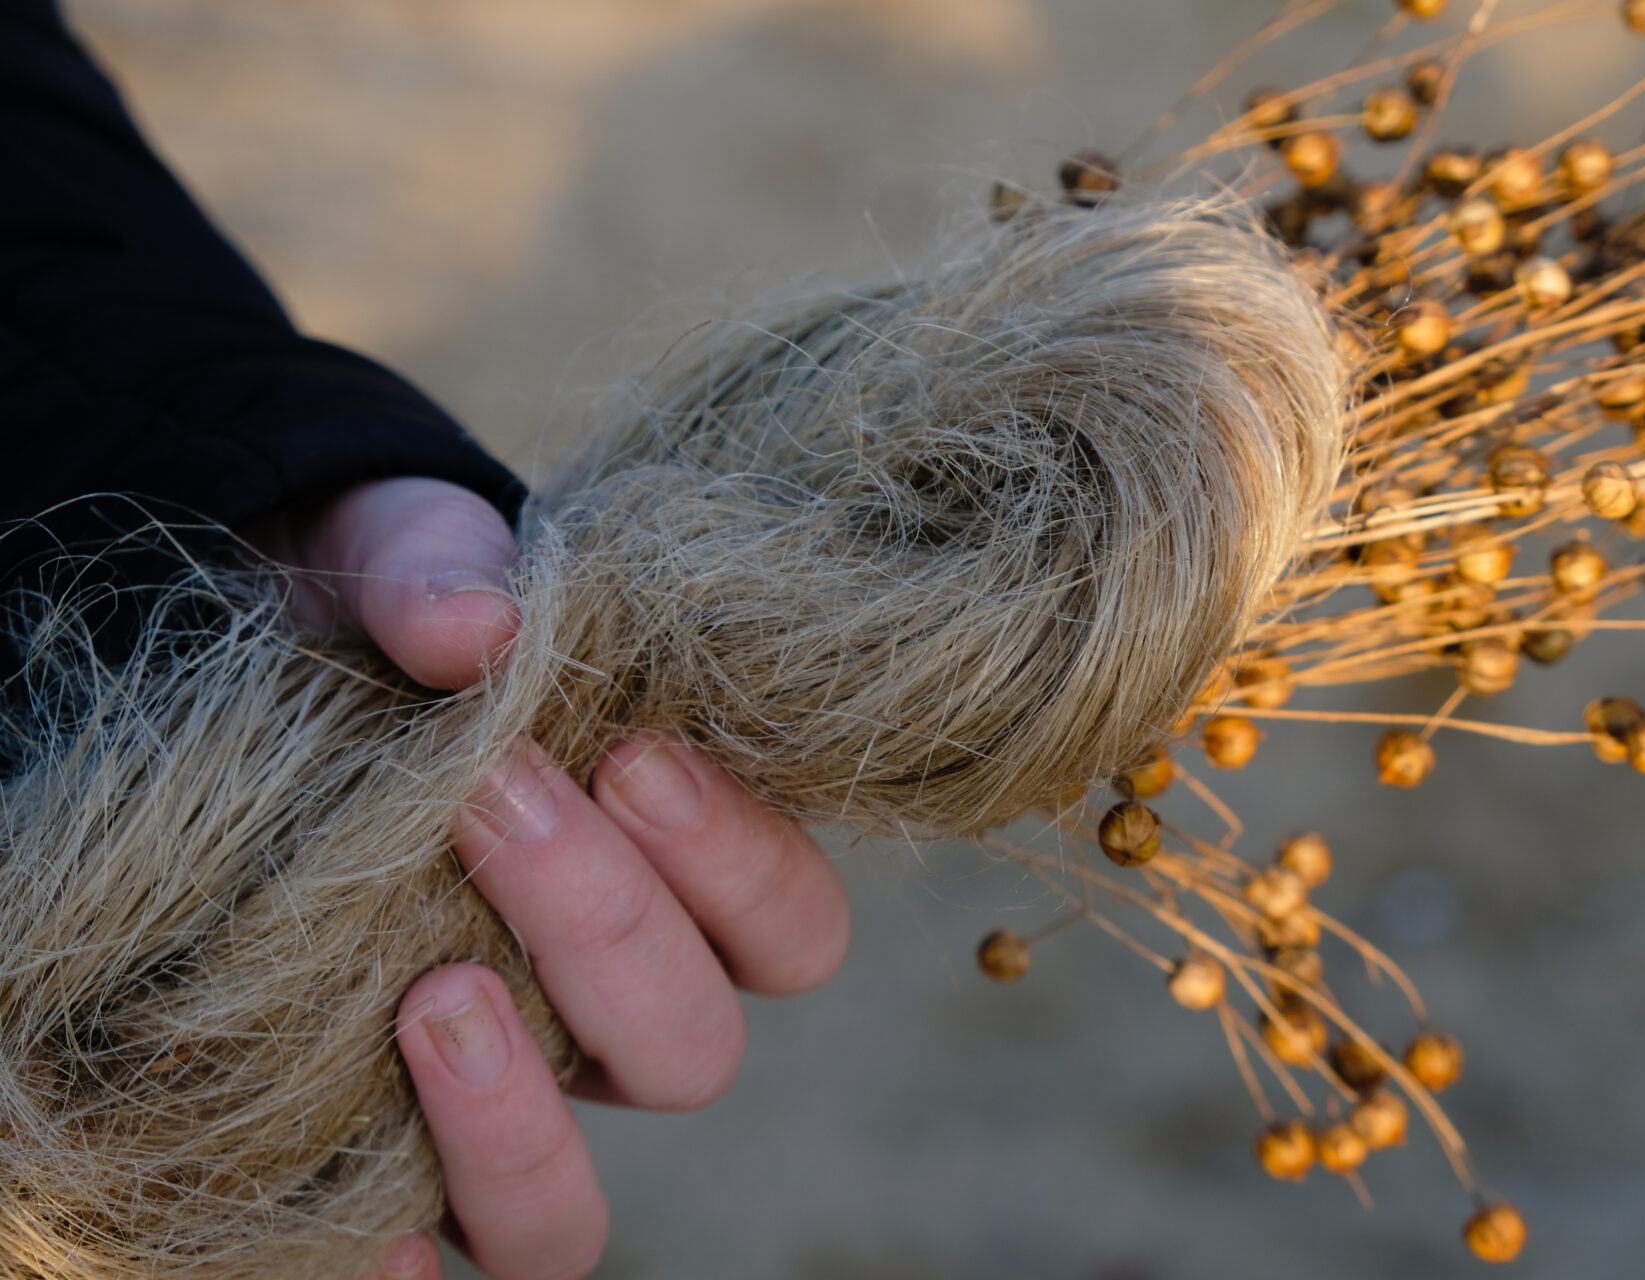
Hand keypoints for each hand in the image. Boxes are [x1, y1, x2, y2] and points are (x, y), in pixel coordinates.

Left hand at [260, 477, 850, 1279]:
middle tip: (497, 800)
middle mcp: (594, 1022)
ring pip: (567, 1216)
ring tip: (434, 996)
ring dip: (522, 1123)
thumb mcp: (401, 561)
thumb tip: (480, 630)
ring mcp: (483, 1107)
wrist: (233, 665)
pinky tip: (349, 1216)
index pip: (789, 933)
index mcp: (669, 887)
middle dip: (612, 933)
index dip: (743, 866)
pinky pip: (407, 1273)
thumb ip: (447, 572)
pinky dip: (383, 1262)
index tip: (630, 755)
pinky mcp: (357, 1169)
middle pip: (689, 1055)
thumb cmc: (371, 625)